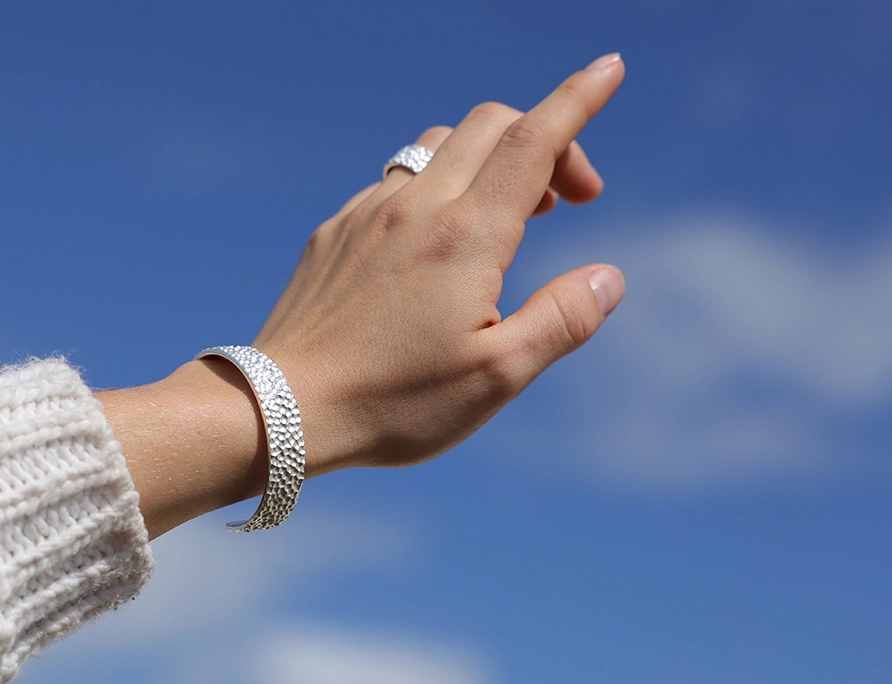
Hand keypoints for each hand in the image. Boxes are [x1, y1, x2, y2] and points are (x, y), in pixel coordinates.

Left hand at [100, 54, 626, 537]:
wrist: (281, 407)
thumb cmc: (393, 402)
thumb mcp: (497, 377)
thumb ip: (563, 320)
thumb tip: (608, 277)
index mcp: (466, 236)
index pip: (534, 139)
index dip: (579, 99)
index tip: (610, 67)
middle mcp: (415, 207)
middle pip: (490, 125)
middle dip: (544, 139)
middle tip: (571, 200)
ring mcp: (366, 213)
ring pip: (438, 145)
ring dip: (487, 158)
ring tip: (509, 218)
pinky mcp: (334, 231)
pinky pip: (394, 180)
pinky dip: (435, 187)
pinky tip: (435, 244)